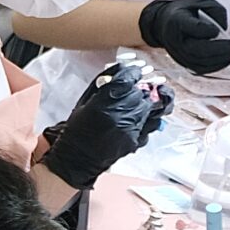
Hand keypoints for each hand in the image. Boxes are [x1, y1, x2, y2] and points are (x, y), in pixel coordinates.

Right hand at [40, 64, 175, 190]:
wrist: (77, 159)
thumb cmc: (77, 131)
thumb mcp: (84, 102)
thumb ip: (102, 85)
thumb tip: (119, 70)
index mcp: (103, 103)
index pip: (128, 78)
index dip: (133, 72)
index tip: (134, 72)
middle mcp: (120, 115)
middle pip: (141, 92)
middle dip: (139, 88)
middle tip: (136, 87)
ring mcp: (131, 129)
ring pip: (152, 106)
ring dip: (149, 101)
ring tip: (146, 99)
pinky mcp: (137, 140)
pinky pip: (153, 124)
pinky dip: (149, 118)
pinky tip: (141, 117)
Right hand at [139, 0, 229, 75]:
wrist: (163, 23)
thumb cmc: (186, 11)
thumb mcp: (201, 2)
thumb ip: (216, 11)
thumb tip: (224, 30)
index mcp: (177, 20)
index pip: (191, 28)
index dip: (205, 31)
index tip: (217, 30)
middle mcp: (175, 39)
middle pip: (196, 49)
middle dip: (220, 49)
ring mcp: (177, 53)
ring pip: (198, 61)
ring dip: (220, 59)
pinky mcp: (182, 61)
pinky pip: (198, 69)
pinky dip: (214, 67)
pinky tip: (226, 60)